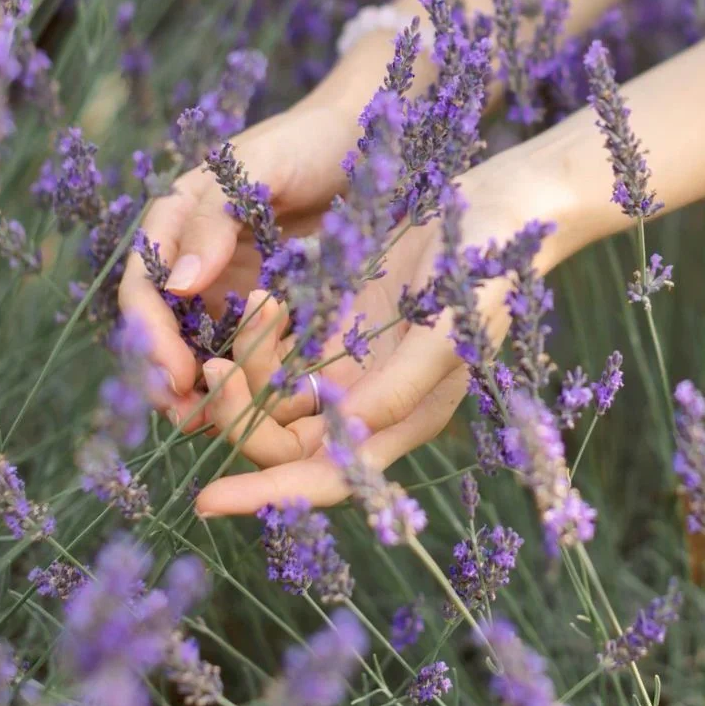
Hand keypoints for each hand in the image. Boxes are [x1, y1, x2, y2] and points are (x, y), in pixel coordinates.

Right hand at [118, 97, 360, 428]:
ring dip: (203, 390)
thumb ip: (213, 219)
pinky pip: (248, 351)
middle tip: (188, 418)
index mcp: (173, 226)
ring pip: (200, 351)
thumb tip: (178, 285)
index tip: (173, 375)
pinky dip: (247, 380)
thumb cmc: (303, 142)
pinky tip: (261, 409)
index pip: (143, 291)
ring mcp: (229, 288)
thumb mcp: (256, 168)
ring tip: (216, 426)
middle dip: (167, 378)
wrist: (360, 138)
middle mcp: (192, 263)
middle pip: (162, 333)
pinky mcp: (268, 308)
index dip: (150, 337)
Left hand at [189, 163, 552, 516]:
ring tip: (259, 306)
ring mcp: (350, 366)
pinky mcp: (335, 326)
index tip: (206, 499)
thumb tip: (345, 433)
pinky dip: (261, 335)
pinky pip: (279, 351)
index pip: (326, 477)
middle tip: (214, 367)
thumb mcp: (448, 329)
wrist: (497, 206)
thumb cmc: (487, 269)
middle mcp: (370, 405)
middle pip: (285, 441)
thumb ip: (398, 387)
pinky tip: (265, 300)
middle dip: (242, 415)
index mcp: (403, 422)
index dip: (268, 493)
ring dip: (249, 365)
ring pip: (273, 395)